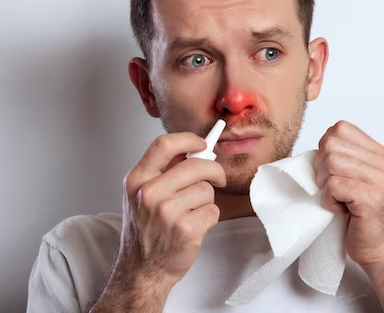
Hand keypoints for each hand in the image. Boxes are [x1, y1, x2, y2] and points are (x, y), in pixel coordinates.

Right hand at [118, 132, 226, 286]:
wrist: (142, 270)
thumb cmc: (146, 231)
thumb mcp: (140, 195)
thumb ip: (163, 172)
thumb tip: (197, 150)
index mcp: (137, 179)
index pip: (164, 145)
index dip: (189, 140)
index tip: (203, 143)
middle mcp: (149, 193)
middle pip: (196, 165)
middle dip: (214, 171)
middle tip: (218, 179)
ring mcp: (167, 211)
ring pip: (207, 189)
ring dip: (207, 200)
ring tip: (192, 213)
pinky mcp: (185, 229)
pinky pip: (213, 210)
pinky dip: (209, 217)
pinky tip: (195, 226)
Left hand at [312, 120, 383, 268]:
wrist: (381, 246)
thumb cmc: (362, 213)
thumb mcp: (357, 177)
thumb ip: (343, 158)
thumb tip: (316, 149)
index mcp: (376, 152)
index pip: (339, 128)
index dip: (325, 148)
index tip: (331, 170)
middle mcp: (379, 162)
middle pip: (331, 145)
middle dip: (321, 168)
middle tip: (331, 188)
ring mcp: (376, 179)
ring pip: (331, 163)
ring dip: (325, 186)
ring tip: (338, 199)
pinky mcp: (368, 197)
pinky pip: (333, 185)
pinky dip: (329, 200)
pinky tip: (341, 209)